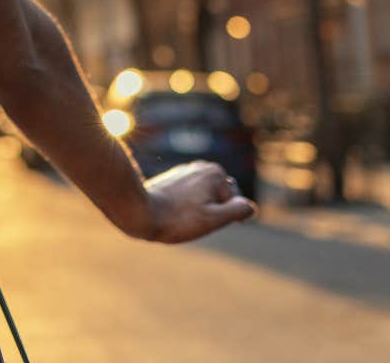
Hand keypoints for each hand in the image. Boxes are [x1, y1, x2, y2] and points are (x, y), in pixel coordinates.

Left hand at [137, 160, 256, 243]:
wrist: (138, 212)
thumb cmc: (177, 219)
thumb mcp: (212, 219)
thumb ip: (236, 211)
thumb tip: (251, 207)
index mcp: (215, 172)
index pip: (234, 202)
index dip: (221, 217)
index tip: (201, 222)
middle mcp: (201, 166)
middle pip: (220, 197)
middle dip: (211, 212)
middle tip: (191, 221)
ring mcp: (186, 172)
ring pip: (205, 198)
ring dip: (199, 211)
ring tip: (181, 217)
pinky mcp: (173, 180)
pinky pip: (190, 197)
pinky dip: (187, 208)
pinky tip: (172, 213)